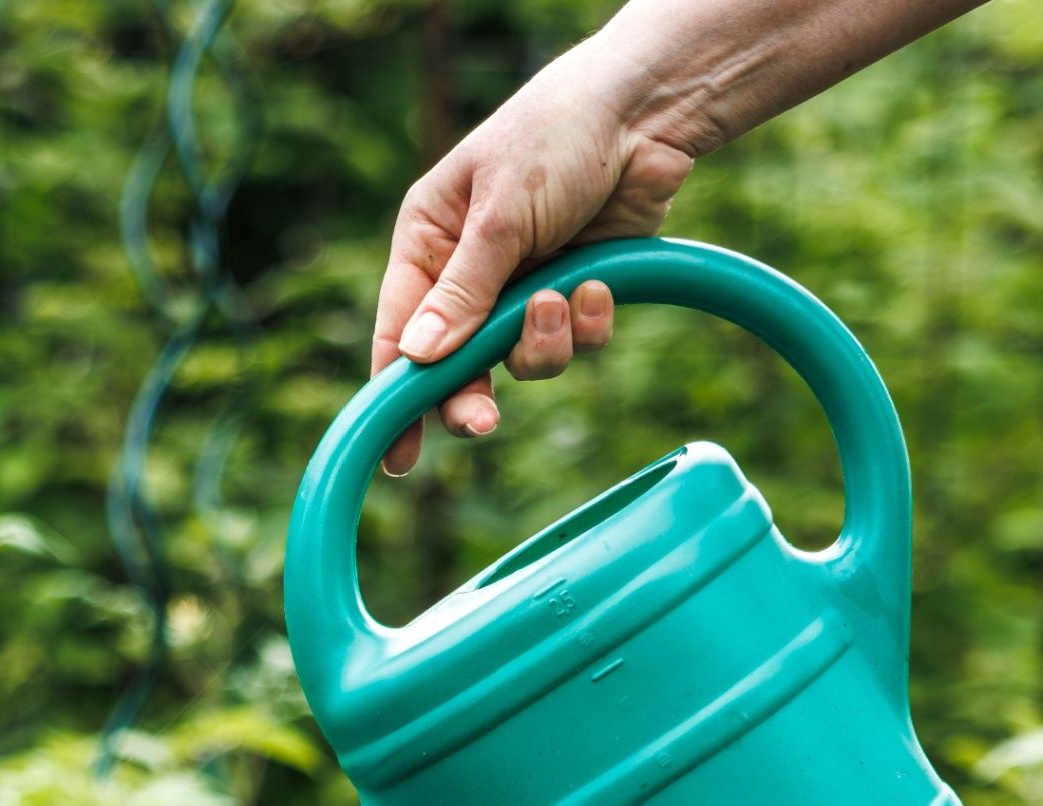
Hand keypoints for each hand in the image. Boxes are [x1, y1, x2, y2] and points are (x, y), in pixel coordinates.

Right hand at [373, 51, 696, 474]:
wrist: (645, 112)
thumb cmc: (554, 138)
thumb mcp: (499, 216)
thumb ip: (463, 293)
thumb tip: (417, 360)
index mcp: (427, 243)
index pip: (399, 333)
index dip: (397, 396)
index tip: (399, 456)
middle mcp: (467, 271)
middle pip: (457, 365)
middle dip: (474, 394)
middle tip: (484, 424)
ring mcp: (522, 285)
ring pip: (520, 361)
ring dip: (544, 343)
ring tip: (565, 298)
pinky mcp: (575, 290)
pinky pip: (573, 342)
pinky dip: (587, 325)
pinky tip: (598, 286)